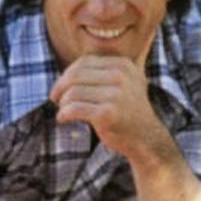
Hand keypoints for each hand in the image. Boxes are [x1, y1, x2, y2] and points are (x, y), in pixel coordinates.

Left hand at [50, 55, 168, 163]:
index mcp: (124, 66)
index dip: (67, 73)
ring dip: (62, 103)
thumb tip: (65, 74)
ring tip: (63, 111)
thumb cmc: (127, 112)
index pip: (85, 62)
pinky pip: (75, 109)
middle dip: (60, 87)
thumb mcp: (123, 84)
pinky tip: (62, 119)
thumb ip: (102, 73)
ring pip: (73, 92)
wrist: (147, 138)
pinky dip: (63, 114)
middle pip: (76, 75)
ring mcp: (116, 95)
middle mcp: (122, 77)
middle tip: (54, 99)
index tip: (60, 87)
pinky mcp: (107, 114)